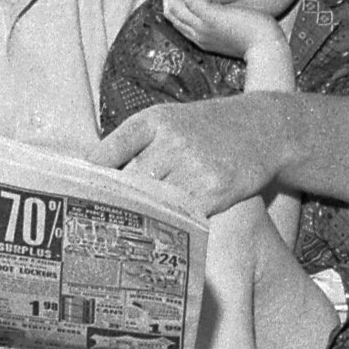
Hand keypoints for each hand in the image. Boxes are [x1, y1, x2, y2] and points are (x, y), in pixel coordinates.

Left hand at [98, 96, 289, 215]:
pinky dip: (173, 224)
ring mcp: (193, 167)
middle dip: (120, 202)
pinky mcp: (214, 191)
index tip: (83, 195)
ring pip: (153, 203)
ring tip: (137, 228)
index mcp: (153, 121)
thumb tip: (97, 174)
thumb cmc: (210, 129)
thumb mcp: (171, 120)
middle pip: (128, 184)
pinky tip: (168, 228)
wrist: (265, 129)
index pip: (106, 154)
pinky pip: (181, 216)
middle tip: (105, 221)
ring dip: (145, 216)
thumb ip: (136, 143)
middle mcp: (171, 141)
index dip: (92, 179)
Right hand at [160, 0, 287, 69]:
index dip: (172, 0)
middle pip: (170, 12)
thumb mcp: (233, 30)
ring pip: (174, 6)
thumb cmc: (257, 38)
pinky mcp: (211, 19)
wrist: (267, 49)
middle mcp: (197, 34)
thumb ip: (222, 19)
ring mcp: (203, 27)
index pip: (177, 19)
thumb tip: (220, 3)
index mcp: (201, 38)